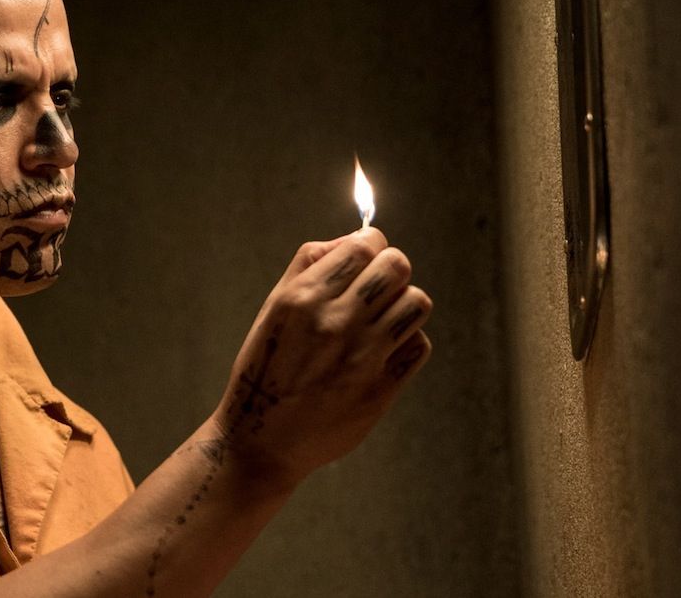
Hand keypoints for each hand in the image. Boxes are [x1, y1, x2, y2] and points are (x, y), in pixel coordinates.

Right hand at [209, 228, 431, 485]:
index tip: (366, 258)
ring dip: (403, 306)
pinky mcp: (382, 389)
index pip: (365, 244)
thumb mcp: (273, 309)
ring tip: (384, 319)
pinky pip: (419, 346)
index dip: (372, 245)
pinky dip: (406, 344)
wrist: (262, 441)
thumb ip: (309, 265)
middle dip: (391, 270)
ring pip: (417, 302)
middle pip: (397, 266)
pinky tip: (384, 352)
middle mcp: (335, 322)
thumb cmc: (265, 368)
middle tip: (377, 289)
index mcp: (303, 298)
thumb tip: (355, 238)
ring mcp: (362, 357)